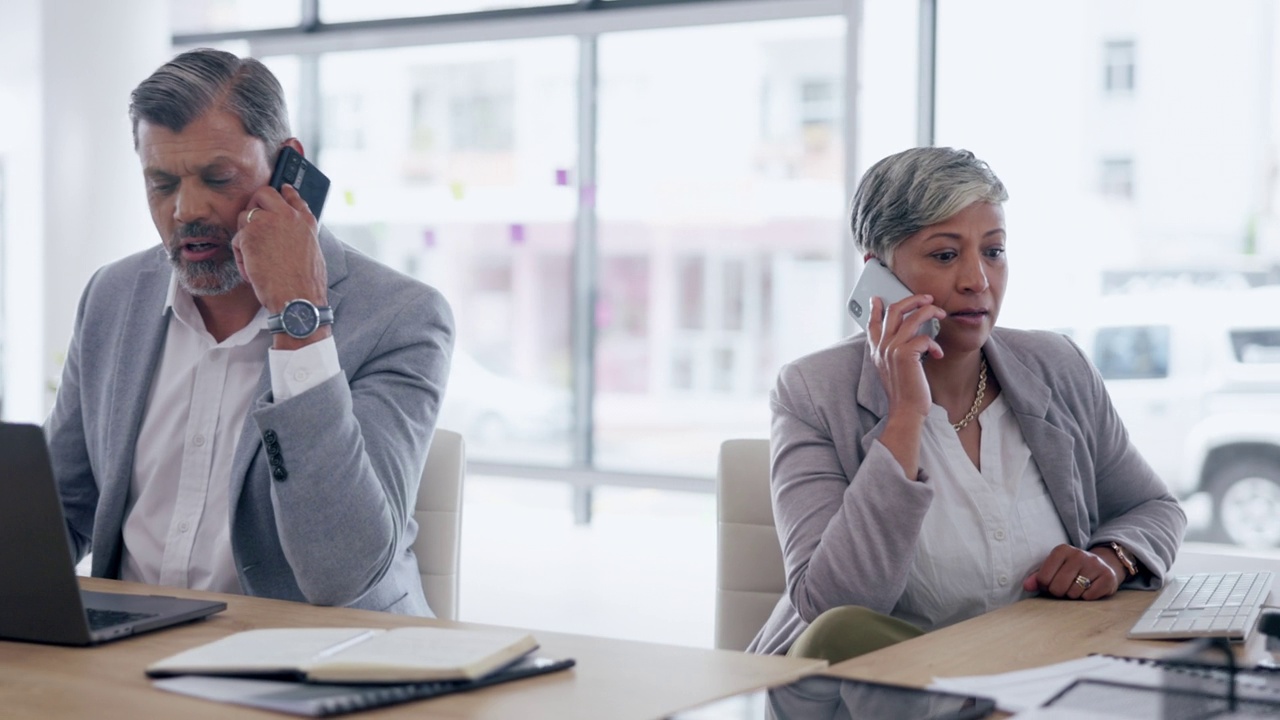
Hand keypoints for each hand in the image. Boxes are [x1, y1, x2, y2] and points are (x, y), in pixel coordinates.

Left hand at [232, 183, 327, 314]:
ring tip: (255, 259)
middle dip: (255, 205)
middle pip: (264, 194)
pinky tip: (252, 270)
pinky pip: (236, 240)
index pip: (292, 196)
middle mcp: (288, 216)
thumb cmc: (305, 284)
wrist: (297, 298)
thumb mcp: (311, 252)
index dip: (284, 193)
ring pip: (244, 217)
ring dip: (245, 237)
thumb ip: (299, 234)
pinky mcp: (249, 234)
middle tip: (253, 225)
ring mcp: (267, 222)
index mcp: (306, 221)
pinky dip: (240, 257)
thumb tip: (288, 234)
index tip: (282, 189)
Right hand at [867, 294, 945, 421]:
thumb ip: (893, 351)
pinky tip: (938, 354)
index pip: (872, 323)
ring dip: (930, 312)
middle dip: (913, 300)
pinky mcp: (906, 355)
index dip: (875, 309)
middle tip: (927, 299)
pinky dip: (935, 345)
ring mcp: (893, 349)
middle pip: (894, 310)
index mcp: (877, 350)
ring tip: (941, 314)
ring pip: (913, 317)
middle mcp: (882, 346)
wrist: (905, 410)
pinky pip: (925, 338)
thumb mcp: (892, 369)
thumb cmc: (904, 392)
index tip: (878, 299)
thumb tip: (906, 336)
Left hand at [1023, 544, 1121, 600]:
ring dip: (1074, 595)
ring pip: (1073, 593)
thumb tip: (1027, 586)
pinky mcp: (1108, 577)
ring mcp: (1095, 565)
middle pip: (1057, 587)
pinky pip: (1089, 597)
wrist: (1104, 565)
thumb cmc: (1072, 569)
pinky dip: (1087, 598)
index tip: (1051, 582)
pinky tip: (1090, 589)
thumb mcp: (1054, 568)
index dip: (1045, 586)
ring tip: (1078, 587)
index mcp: (1061, 550)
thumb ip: (1038, 577)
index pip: (1043, 577)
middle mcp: (1078, 554)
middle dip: (1059, 593)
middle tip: (1066, 587)